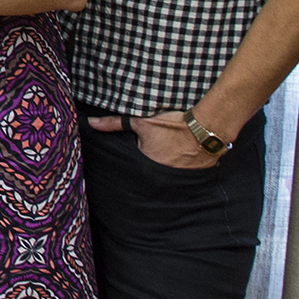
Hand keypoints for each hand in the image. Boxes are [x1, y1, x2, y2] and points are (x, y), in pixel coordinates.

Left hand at [89, 110, 218, 169]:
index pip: (136, 167)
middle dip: (152, 166)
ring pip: (170, 174)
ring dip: (169, 167)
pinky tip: (186, 159)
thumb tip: (91, 123)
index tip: (140, 155)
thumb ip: (114, 124)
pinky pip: (188, 175)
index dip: (137, 159)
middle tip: (156, 155)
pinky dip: (186, 168)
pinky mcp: (199, 174)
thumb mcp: (141, 122)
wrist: (206, 128)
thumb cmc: (173, 124)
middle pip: (153, 171)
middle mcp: (164, 175)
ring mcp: (182, 177)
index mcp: (147, 164)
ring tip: (171, 157)